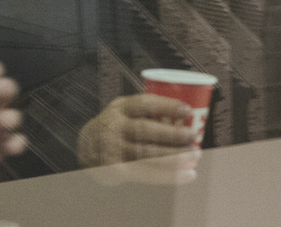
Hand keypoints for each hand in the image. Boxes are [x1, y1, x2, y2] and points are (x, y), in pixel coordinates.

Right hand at [78, 94, 198, 183]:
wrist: (85, 148)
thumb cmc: (117, 127)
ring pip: (147, 154)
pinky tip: (187, 175)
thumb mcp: (124, 111)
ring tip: (195, 156)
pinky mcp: (116, 170)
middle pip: (145, 131)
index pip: (143, 104)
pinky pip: (146, 173)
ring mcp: (113, 149)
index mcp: (119, 107)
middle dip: (172, 134)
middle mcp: (113, 127)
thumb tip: (192, 117)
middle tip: (193, 136)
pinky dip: (169, 176)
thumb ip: (147, 112)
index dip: (167, 106)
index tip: (188, 111)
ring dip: (175, 157)